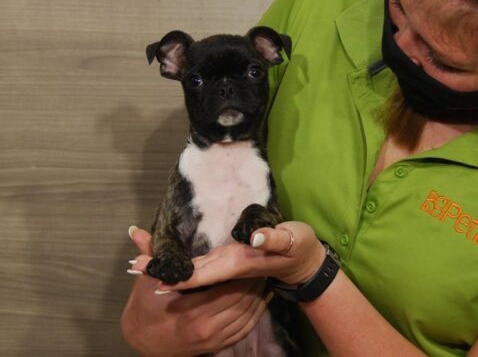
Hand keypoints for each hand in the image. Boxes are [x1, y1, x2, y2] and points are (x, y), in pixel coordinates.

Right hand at [121, 227, 271, 356]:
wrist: (143, 341)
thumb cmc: (146, 308)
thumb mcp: (146, 283)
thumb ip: (149, 257)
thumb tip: (137, 231)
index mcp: (192, 312)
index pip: (228, 290)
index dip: (243, 275)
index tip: (250, 258)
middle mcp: (207, 328)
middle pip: (242, 302)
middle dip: (254, 283)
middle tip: (261, 263)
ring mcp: (214, 340)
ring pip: (248, 316)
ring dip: (258, 297)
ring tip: (263, 276)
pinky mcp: (218, 345)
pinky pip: (245, 329)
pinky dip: (256, 314)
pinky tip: (261, 299)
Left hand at [130, 221, 325, 292]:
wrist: (306, 263)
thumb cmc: (299, 247)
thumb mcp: (292, 239)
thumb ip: (274, 239)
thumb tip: (256, 238)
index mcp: (239, 262)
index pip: (203, 272)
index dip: (178, 274)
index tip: (153, 273)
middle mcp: (230, 268)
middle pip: (191, 274)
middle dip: (164, 271)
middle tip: (135, 265)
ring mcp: (230, 268)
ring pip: (194, 273)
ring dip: (170, 272)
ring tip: (143, 266)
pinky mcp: (231, 264)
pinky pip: (202, 270)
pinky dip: (182, 270)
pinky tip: (170, 267)